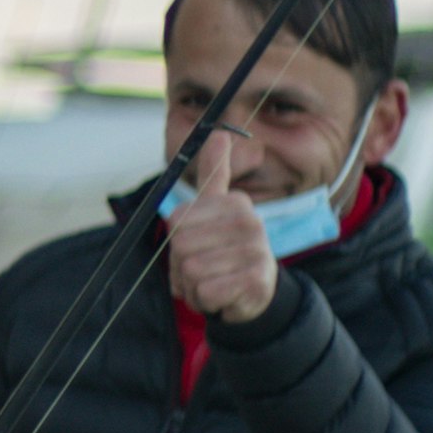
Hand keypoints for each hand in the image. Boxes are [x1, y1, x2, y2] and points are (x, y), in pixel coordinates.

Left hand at [166, 181, 279, 330]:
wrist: (255, 293)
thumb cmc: (226, 248)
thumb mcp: (217, 209)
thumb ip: (215, 172)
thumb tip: (219, 132)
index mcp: (236, 203)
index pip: (177, 221)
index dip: (177, 242)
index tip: (198, 245)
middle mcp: (250, 222)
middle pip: (181, 246)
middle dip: (182, 266)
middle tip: (204, 269)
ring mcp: (256, 251)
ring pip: (191, 271)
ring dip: (193, 285)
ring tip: (213, 282)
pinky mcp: (255, 281)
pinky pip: (205, 292)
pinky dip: (205, 300)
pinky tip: (222, 297)